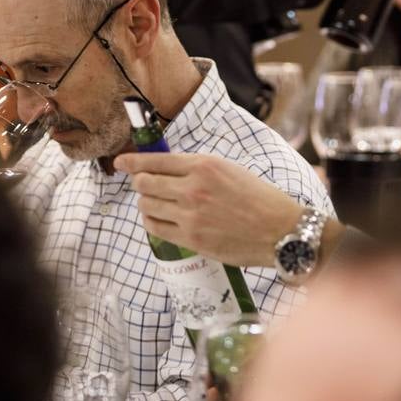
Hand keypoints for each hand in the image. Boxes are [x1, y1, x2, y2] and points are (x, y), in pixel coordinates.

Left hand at [114, 152, 302, 266]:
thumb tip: (167, 170)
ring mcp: (190, 216)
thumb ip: (197, 169)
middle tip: (143, 185)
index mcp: (203, 165)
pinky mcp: (191, 239)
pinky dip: (152, 222)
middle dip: (140, 183)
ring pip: (146, 206)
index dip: (132, 162)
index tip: (120, 163)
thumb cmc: (258, 198)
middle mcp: (193, 189)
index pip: (155, 161)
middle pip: (144, 183)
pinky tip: (158, 220)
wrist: (279, 229)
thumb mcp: (229, 170)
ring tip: (154, 204)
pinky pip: (156, 228)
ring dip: (146, 203)